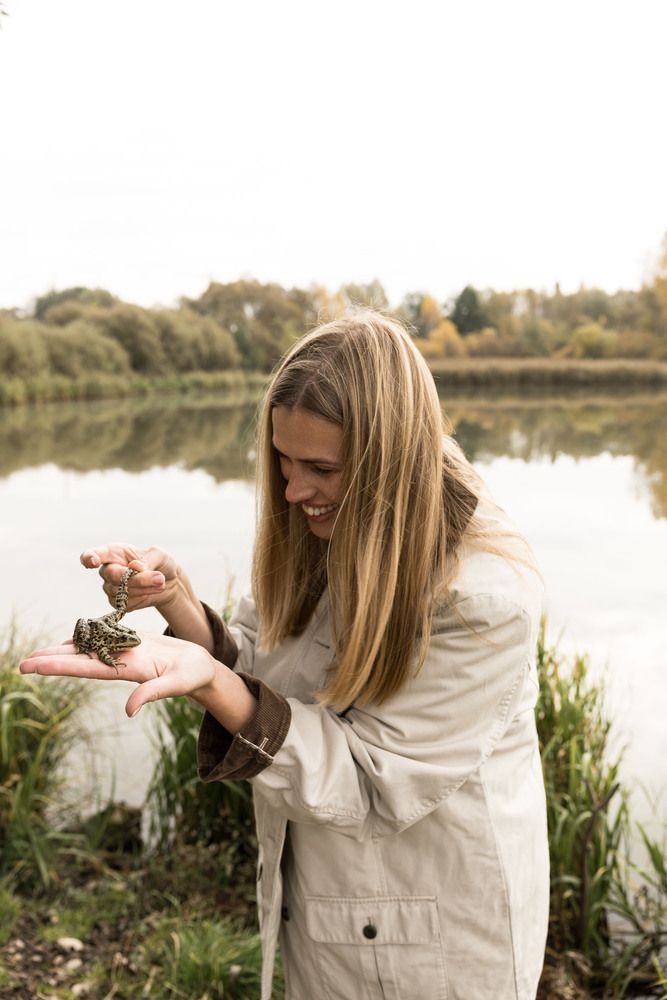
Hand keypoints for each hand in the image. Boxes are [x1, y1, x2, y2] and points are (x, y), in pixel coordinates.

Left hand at [19, 632, 216, 717]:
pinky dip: (89, 636)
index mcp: (127, 670)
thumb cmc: (194, 676)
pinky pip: (107, 638)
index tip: (33, 666)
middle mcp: (121, 662)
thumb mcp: (176, 684)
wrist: (203, 668)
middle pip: (81, 660)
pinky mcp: (135, 643)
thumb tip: (128, 711)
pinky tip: (76, 635)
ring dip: (66, 650)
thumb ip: (152, 693)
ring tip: (40, 652)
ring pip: (91, 649)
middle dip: (52, 660)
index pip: (87, 668)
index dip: (59, 666)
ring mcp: (127, 653)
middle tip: (22, 662)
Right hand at [79, 543, 178, 613]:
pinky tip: (152, 591)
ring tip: (161, 582)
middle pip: (112, 575)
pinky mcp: (117, 602)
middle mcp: (107, 570)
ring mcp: (110, 587)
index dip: (89, 558)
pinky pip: (126, 603)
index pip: (92, 554)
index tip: (94, 561)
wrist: (168, 582)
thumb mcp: (159, 555)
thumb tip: (135, 568)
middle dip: (138, 578)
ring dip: (144, 588)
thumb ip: (148, 560)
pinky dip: (143, 597)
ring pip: (121, 591)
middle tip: (159, 578)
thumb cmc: (160, 563)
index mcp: (113, 552)